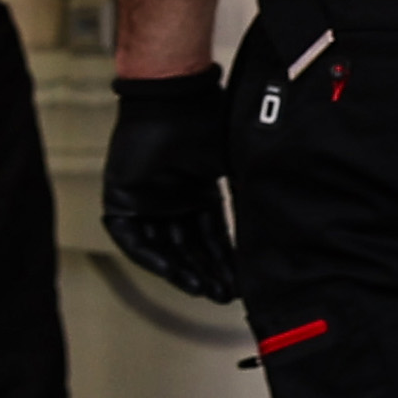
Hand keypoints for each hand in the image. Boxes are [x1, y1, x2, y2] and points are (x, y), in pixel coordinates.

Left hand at [101, 67, 242, 302]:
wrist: (175, 103)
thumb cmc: (207, 125)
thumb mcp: (234, 170)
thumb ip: (247, 199)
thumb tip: (276, 231)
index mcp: (199, 191)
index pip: (213, 235)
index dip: (225, 259)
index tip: (241, 282)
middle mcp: (173, 199)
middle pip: (189, 246)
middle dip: (207, 271)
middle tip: (225, 294)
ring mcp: (147, 200)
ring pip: (164, 247)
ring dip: (182, 270)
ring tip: (204, 289)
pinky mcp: (122, 199)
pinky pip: (133, 239)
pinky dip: (152, 257)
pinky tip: (173, 273)